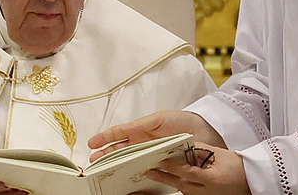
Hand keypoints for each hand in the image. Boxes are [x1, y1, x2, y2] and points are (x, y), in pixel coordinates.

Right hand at [87, 110, 224, 161]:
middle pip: (119, 150)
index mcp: (141, 130)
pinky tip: (125, 178)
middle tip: (93, 161)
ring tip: (104, 169)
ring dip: (115, 165)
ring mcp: (150, 155)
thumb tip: (123, 130)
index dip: (104, 138)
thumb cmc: (183, 122)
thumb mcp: (160, 119)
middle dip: (105, 154)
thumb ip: (141, 124)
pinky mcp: (160, 166)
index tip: (91, 143)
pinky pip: (144, 171)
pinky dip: (133, 174)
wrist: (205, 133)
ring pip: (128, 161)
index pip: (118, 134)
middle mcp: (143, 144)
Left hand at [144, 142, 249, 194]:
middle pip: (181, 184)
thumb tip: (184, 145)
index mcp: (212, 179)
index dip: (173, 167)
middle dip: (164, 178)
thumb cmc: (238, 166)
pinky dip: (180, 185)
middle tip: (149, 172)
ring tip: (155, 175)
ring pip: (184, 190)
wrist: (252, 179)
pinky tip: (171, 179)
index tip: (161, 161)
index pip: (188, 172)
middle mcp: (208, 191)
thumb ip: (200, 150)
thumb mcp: (219, 154)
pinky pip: (189, 192)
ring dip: (170, 182)